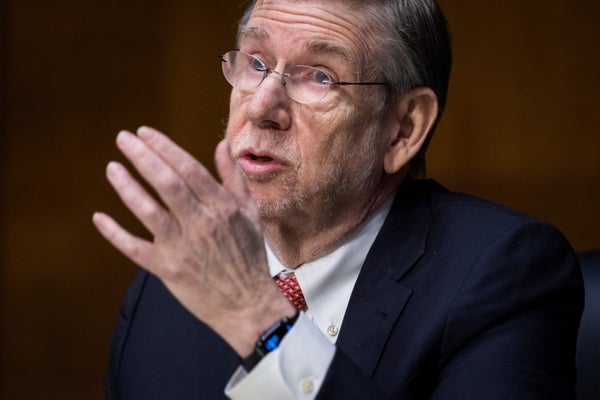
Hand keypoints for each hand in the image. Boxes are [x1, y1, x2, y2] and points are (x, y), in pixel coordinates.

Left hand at [93, 126, 293, 355]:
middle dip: (142, 157)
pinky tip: (100, 217)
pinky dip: (115, 234)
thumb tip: (220, 145)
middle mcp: (202, 224)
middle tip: (123, 139)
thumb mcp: (250, 213)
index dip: (164, 147)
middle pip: (166, 183)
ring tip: (112, 168)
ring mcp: (183, 248)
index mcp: (223, 208)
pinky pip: (136, 249)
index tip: (144, 133)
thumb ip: (233, 178)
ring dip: (127, 187)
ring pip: (148, 211)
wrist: (247, 304)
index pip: (188, 168)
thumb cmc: (249, 255)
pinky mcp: (168, 270)